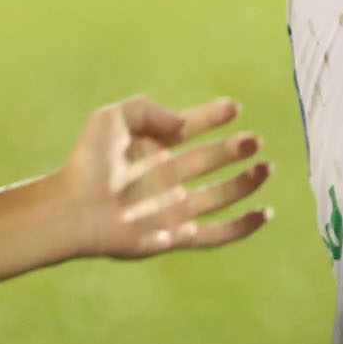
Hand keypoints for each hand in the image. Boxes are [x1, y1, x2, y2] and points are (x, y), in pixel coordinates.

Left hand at [49, 97, 271, 260]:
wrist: (76, 210)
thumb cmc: (89, 164)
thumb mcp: (113, 118)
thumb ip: (148, 110)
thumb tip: (182, 122)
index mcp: (153, 149)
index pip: (191, 128)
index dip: (213, 117)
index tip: (234, 107)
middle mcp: (167, 178)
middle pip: (211, 161)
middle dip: (235, 149)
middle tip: (254, 140)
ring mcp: (174, 208)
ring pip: (221, 195)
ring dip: (246, 183)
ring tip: (266, 168)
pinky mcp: (177, 236)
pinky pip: (218, 235)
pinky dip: (243, 227)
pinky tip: (264, 214)